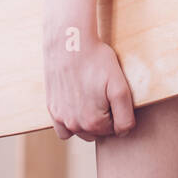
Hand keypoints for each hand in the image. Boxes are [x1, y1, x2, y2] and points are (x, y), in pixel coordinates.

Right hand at [44, 25, 135, 142]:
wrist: (69, 44)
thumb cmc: (96, 61)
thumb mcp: (119, 86)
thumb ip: (125, 115)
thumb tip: (123, 133)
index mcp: (94, 123)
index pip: (114, 129)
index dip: (117, 112)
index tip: (113, 93)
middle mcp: (75, 125)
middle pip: (98, 132)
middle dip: (103, 117)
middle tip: (102, 92)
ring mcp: (61, 118)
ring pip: (81, 131)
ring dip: (88, 120)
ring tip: (90, 95)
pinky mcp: (52, 109)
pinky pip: (63, 130)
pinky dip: (71, 123)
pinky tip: (77, 104)